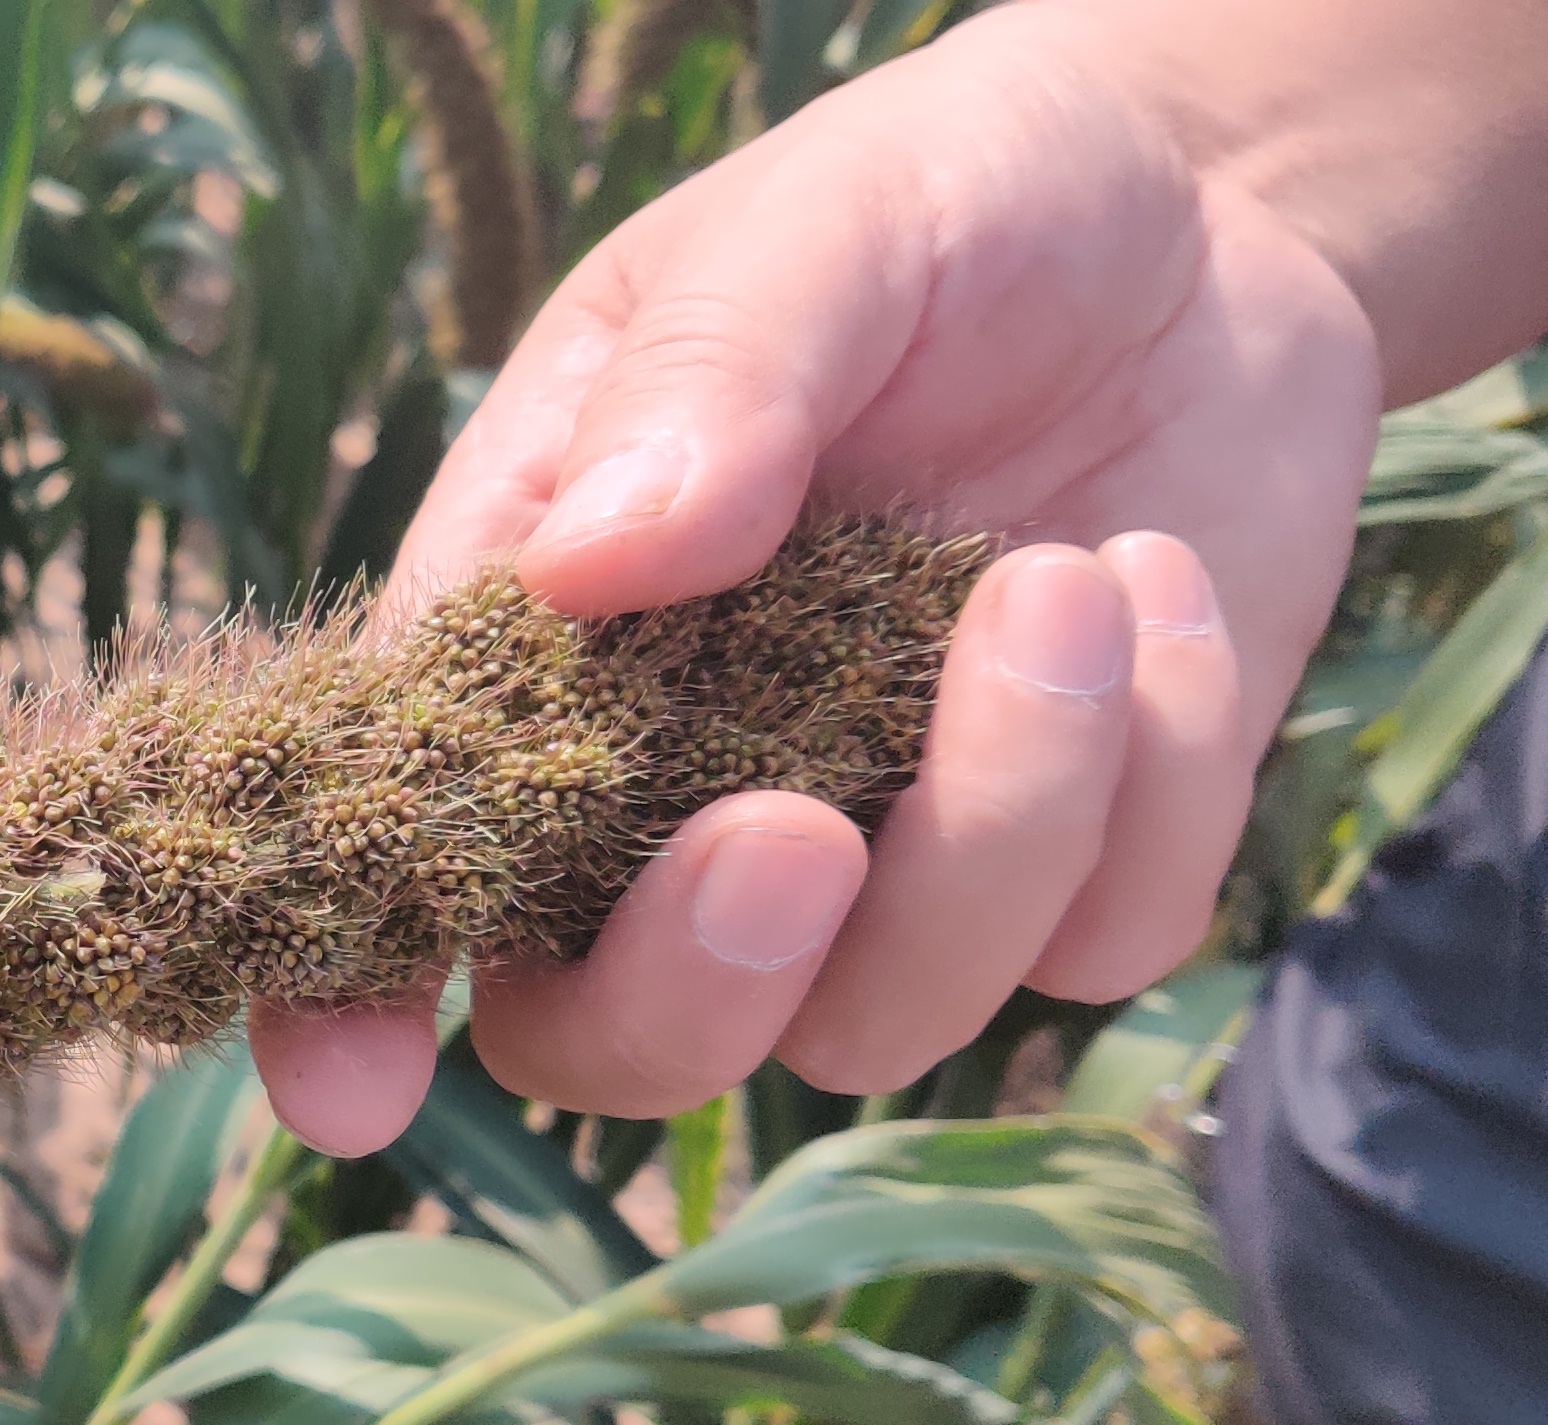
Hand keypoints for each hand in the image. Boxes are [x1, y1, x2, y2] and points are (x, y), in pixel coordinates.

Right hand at [250, 7, 1381, 1154]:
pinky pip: (1098, 943)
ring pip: (877, 1017)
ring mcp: (879, 853)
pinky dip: (1160, 784)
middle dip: (694, 984)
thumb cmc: (940, 208)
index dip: (342, 1007)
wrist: (1206, 217)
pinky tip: (1156, 583)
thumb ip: (709, 385)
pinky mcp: (1075, 864)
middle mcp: (675, 792)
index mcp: (538, 648)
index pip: (394, 866)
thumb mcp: (810, 227)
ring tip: (1066, 574)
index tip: (357, 1093)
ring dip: (993, 824)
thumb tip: (595, 566)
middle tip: (797, 829)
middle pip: (612, 1039)